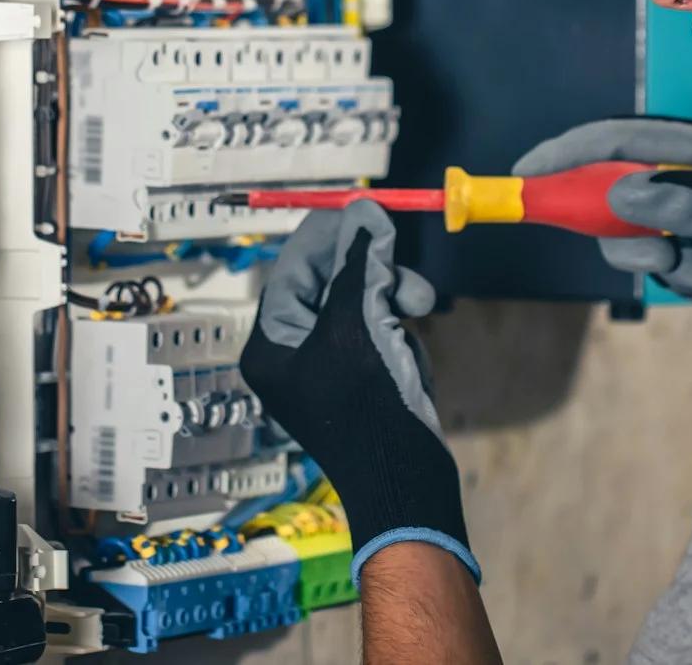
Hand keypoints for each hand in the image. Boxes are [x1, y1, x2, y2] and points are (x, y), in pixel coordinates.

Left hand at [240, 202, 476, 584]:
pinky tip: (413, 344)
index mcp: (271, 345)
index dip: (330, 236)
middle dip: (371, 271)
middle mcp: (290, 356)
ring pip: (359, 304)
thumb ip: (360, 263)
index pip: (293, 269)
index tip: (365, 211)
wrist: (407, 481)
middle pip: (329, 283)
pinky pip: (376, 332)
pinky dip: (397, 327)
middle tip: (400, 259)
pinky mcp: (359, 381)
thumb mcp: (359, 323)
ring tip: (420, 305)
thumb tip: (364, 212)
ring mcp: (326, 370)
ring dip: (391, 296)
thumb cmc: (370, 408)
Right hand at [513, 118, 691, 311]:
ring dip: (680, 264)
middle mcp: (689, 179)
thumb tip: (619, 195)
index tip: (529, 174)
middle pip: (620, 198)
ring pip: (641, 244)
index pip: (618, 141)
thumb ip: (682, 202)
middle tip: (670, 254)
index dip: (569, 154)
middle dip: (636, 235)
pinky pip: (667, 271)